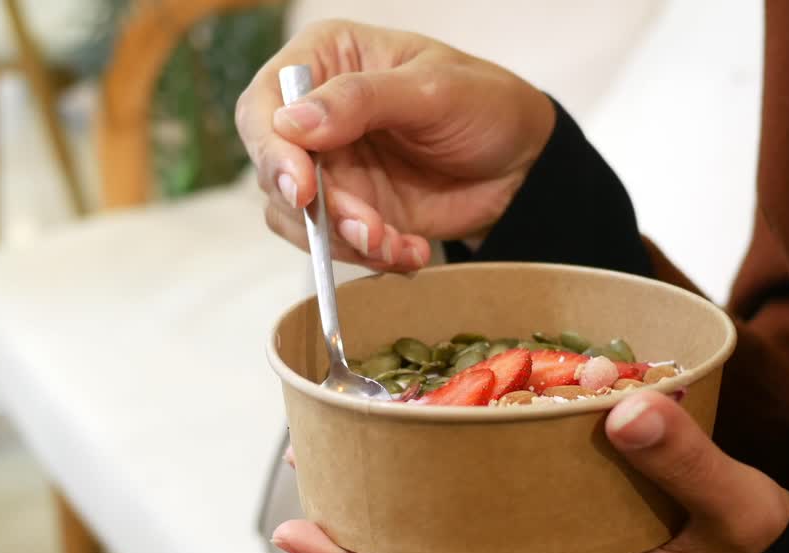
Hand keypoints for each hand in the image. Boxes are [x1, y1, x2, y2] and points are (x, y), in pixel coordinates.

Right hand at [236, 20, 554, 271]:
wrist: (522, 164)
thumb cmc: (485, 104)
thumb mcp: (433, 90)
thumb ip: (363, 100)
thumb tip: (293, 122)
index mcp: (327, 60)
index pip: (265, 105)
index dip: (271, 150)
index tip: (302, 187)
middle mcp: (316, 115)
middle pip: (275, 169)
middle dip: (318, 210)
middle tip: (365, 230)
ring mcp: (331, 168)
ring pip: (297, 217)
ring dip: (345, 241)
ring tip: (396, 245)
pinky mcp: (349, 212)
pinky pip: (334, 245)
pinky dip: (370, 256)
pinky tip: (410, 252)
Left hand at [271, 390, 788, 552]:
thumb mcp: (741, 513)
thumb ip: (687, 460)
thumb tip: (623, 405)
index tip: (295, 530)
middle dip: (358, 532)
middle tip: (310, 469)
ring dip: (399, 516)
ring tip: (359, 454)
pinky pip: (489, 543)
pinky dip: (451, 509)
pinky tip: (444, 463)